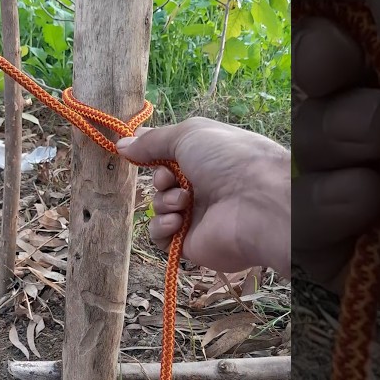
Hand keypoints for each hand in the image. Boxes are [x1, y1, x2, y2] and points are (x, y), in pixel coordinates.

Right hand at [116, 118, 289, 274]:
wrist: (257, 204)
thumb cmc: (228, 159)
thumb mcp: (189, 135)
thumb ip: (153, 141)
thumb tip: (122, 144)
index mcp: (207, 159)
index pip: (170, 157)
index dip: (153, 155)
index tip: (136, 152)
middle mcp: (204, 187)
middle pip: (162, 183)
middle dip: (161, 179)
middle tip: (171, 179)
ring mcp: (198, 217)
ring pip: (159, 208)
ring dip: (163, 202)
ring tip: (183, 201)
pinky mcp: (191, 244)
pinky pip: (161, 237)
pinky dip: (162, 227)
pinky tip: (177, 221)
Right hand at [294, 0, 379, 369]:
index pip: (339, 21)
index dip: (311, 17)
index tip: (328, 15)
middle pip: (316, 88)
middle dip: (318, 71)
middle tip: (353, 71)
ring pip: (307, 159)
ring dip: (326, 134)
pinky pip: (314, 239)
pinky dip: (322, 210)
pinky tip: (373, 196)